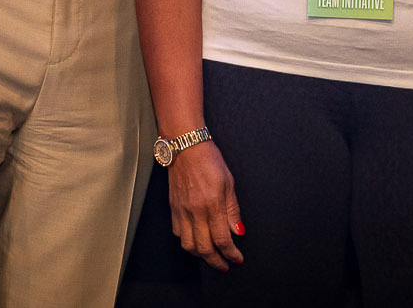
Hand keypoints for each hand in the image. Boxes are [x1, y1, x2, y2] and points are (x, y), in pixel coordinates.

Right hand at [168, 141, 243, 271]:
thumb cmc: (209, 160)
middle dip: (216, 262)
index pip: (222, 239)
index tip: (237, 259)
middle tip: (224, 265)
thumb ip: (232, 210)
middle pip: (204, 248)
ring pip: (188, 245)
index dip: (231, 254)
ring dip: (201, 255)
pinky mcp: (173, 208)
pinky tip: (195, 240)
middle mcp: (195, 211)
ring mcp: (182, 211)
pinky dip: (187, 242)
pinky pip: (178, 233)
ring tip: (210, 255)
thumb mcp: (228, 182)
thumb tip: (238, 231)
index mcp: (212, 205)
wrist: (185, 146)